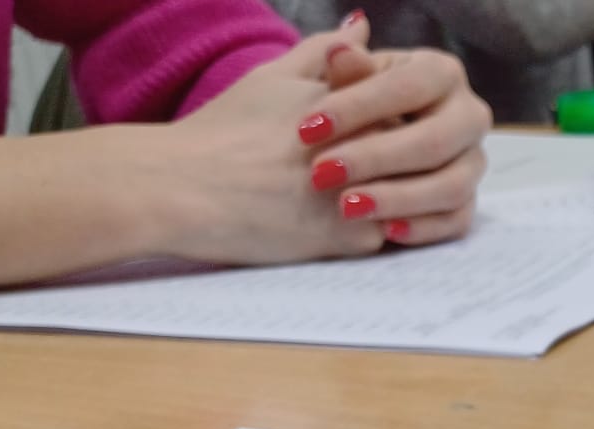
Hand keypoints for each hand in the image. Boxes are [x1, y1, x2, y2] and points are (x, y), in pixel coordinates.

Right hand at [153, 27, 384, 263]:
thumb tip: (362, 26)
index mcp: (355, 97)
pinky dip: (362, 232)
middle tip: (327, 174)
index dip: (376, 126)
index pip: (403, 109)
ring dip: (382, 199)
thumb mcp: (272, 76)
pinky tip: (323, 225)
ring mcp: (365, 188)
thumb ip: (323, 51)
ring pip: (406, 197)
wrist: (182, 188)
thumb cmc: (222, 131)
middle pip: (411, 153)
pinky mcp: (352, 236)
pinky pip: (385, 235)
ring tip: (329, 199)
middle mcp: (368, 139)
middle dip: (388, 164)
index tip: (336, 140)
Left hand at [298, 37, 492, 246]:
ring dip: (398, 198)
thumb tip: (341, 50)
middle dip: (376, 158)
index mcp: (440, 73)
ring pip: (451, 185)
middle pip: (435, 140)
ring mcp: (471, 162)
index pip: (409, 87)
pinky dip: (422, 228)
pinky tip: (384, 230)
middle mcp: (467, 115)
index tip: (307, 128)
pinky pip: (456, 221)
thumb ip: (339, 70)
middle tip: (321, 173)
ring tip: (347, 206)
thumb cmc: (337, 108)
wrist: (344, 148)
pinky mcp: (464, 203)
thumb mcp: (330, 82)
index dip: (359, 106)